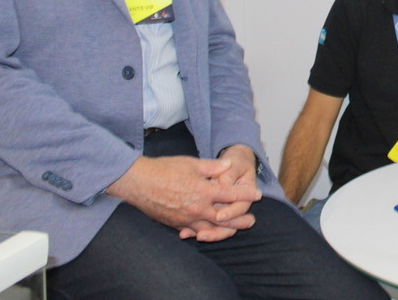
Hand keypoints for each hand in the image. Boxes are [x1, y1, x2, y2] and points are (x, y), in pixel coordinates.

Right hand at [107, 154, 260, 241]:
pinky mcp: (176, 224)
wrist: (139, 183)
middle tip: (252, 221)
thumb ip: (213, 166)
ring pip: (210, 230)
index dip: (246, 194)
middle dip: (240, 220)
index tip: (258, 195)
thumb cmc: (165, 169)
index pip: (231, 195)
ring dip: (225, 231)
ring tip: (235, 230)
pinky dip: (203, 234)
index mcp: (204, 191)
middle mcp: (197, 208)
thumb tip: (229, 165)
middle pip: (224, 218)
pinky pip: (193, 232)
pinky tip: (208, 234)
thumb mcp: (192, 163)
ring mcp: (186, 219)